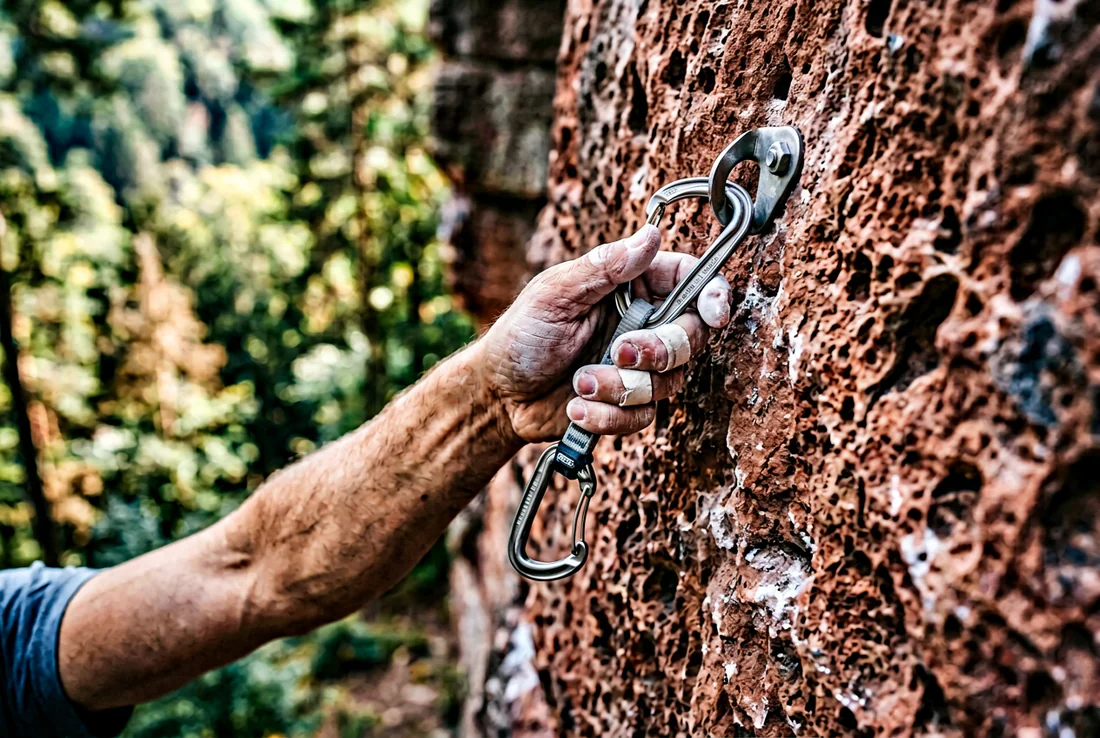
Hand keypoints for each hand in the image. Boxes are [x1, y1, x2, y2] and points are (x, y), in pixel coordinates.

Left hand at [479, 225, 731, 442]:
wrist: (498, 395)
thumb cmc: (521, 335)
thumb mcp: (555, 294)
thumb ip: (605, 267)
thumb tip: (650, 235)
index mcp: (630, 288)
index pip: (689, 282)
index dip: (712, 296)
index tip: (713, 314)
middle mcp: (642, 325)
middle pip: (690, 336)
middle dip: (661, 350)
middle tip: (621, 352)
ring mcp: (638, 368)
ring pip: (668, 382)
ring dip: (623, 387)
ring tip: (580, 384)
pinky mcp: (628, 405)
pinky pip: (643, 417)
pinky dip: (608, 416)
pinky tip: (576, 408)